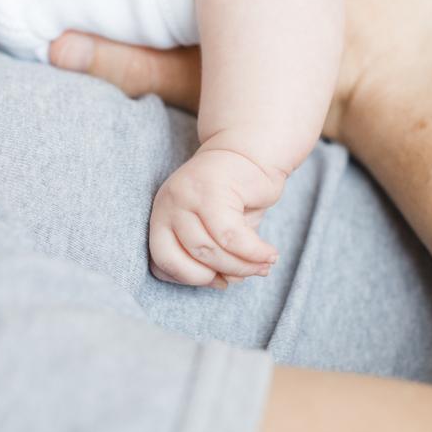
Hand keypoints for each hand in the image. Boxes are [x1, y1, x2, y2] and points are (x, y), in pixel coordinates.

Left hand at [148, 148, 281, 288]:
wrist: (251, 151)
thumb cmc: (235, 196)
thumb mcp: (219, 229)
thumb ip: (217, 254)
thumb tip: (227, 281)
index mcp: (161, 216)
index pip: (163, 260)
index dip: (192, 278)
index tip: (219, 281)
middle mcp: (169, 203)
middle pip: (194, 254)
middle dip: (227, 271)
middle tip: (253, 273)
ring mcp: (188, 194)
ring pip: (212, 248)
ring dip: (243, 264)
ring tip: (265, 265)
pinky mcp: (212, 189)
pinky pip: (231, 235)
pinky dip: (253, 251)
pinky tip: (270, 254)